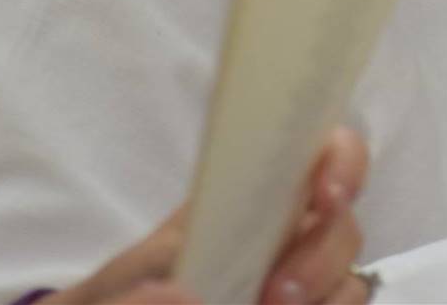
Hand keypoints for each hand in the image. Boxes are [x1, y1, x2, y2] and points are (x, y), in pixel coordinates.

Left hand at [48, 127, 371, 304]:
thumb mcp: (97, 299)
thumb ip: (127, 297)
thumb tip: (188, 296)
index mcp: (230, 208)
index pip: (308, 156)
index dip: (338, 163)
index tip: (329, 195)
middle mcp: (272, 243)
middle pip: (340, 224)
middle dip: (325, 255)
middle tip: (277, 298)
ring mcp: (292, 287)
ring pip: (348, 280)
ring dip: (331, 295)